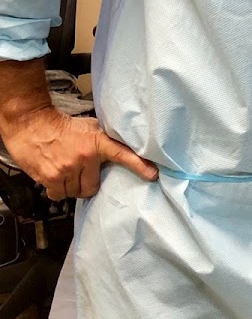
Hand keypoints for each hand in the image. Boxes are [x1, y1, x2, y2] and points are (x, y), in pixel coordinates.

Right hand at [3, 107, 157, 199]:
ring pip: (74, 192)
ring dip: (71, 187)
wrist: (31, 123)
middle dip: (88, 184)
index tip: (153, 174)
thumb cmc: (62, 125)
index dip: (139, 165)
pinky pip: (58, 194)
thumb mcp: (90, 128)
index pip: (122, 154)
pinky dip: (57, 190)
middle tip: (82, 174)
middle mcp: (84, 158)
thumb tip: (122, 147)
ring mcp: (66, 169)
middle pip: (92, 187)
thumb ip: (104, 140)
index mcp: (97, 143)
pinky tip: (56, 177)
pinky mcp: (49, 177)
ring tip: (67, 173)